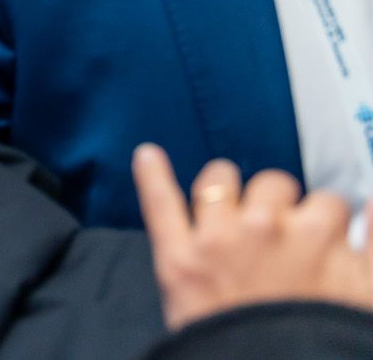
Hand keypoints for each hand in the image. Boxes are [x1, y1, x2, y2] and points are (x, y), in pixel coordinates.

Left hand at [134, 143, 372, 329]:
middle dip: (279, 201)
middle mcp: (265, 226)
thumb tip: (372, 205)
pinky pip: (160, 203)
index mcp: (316, 234)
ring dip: (227, 184)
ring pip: (220, 180)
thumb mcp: (369, 294)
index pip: (328, 201)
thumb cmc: (324, 341)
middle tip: (278, 229)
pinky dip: (151, 175)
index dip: (325, 219)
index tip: (321, 233)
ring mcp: (217, 237)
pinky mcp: (178, 257)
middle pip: (273, 184)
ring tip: (229, 199)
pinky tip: (146, 156)